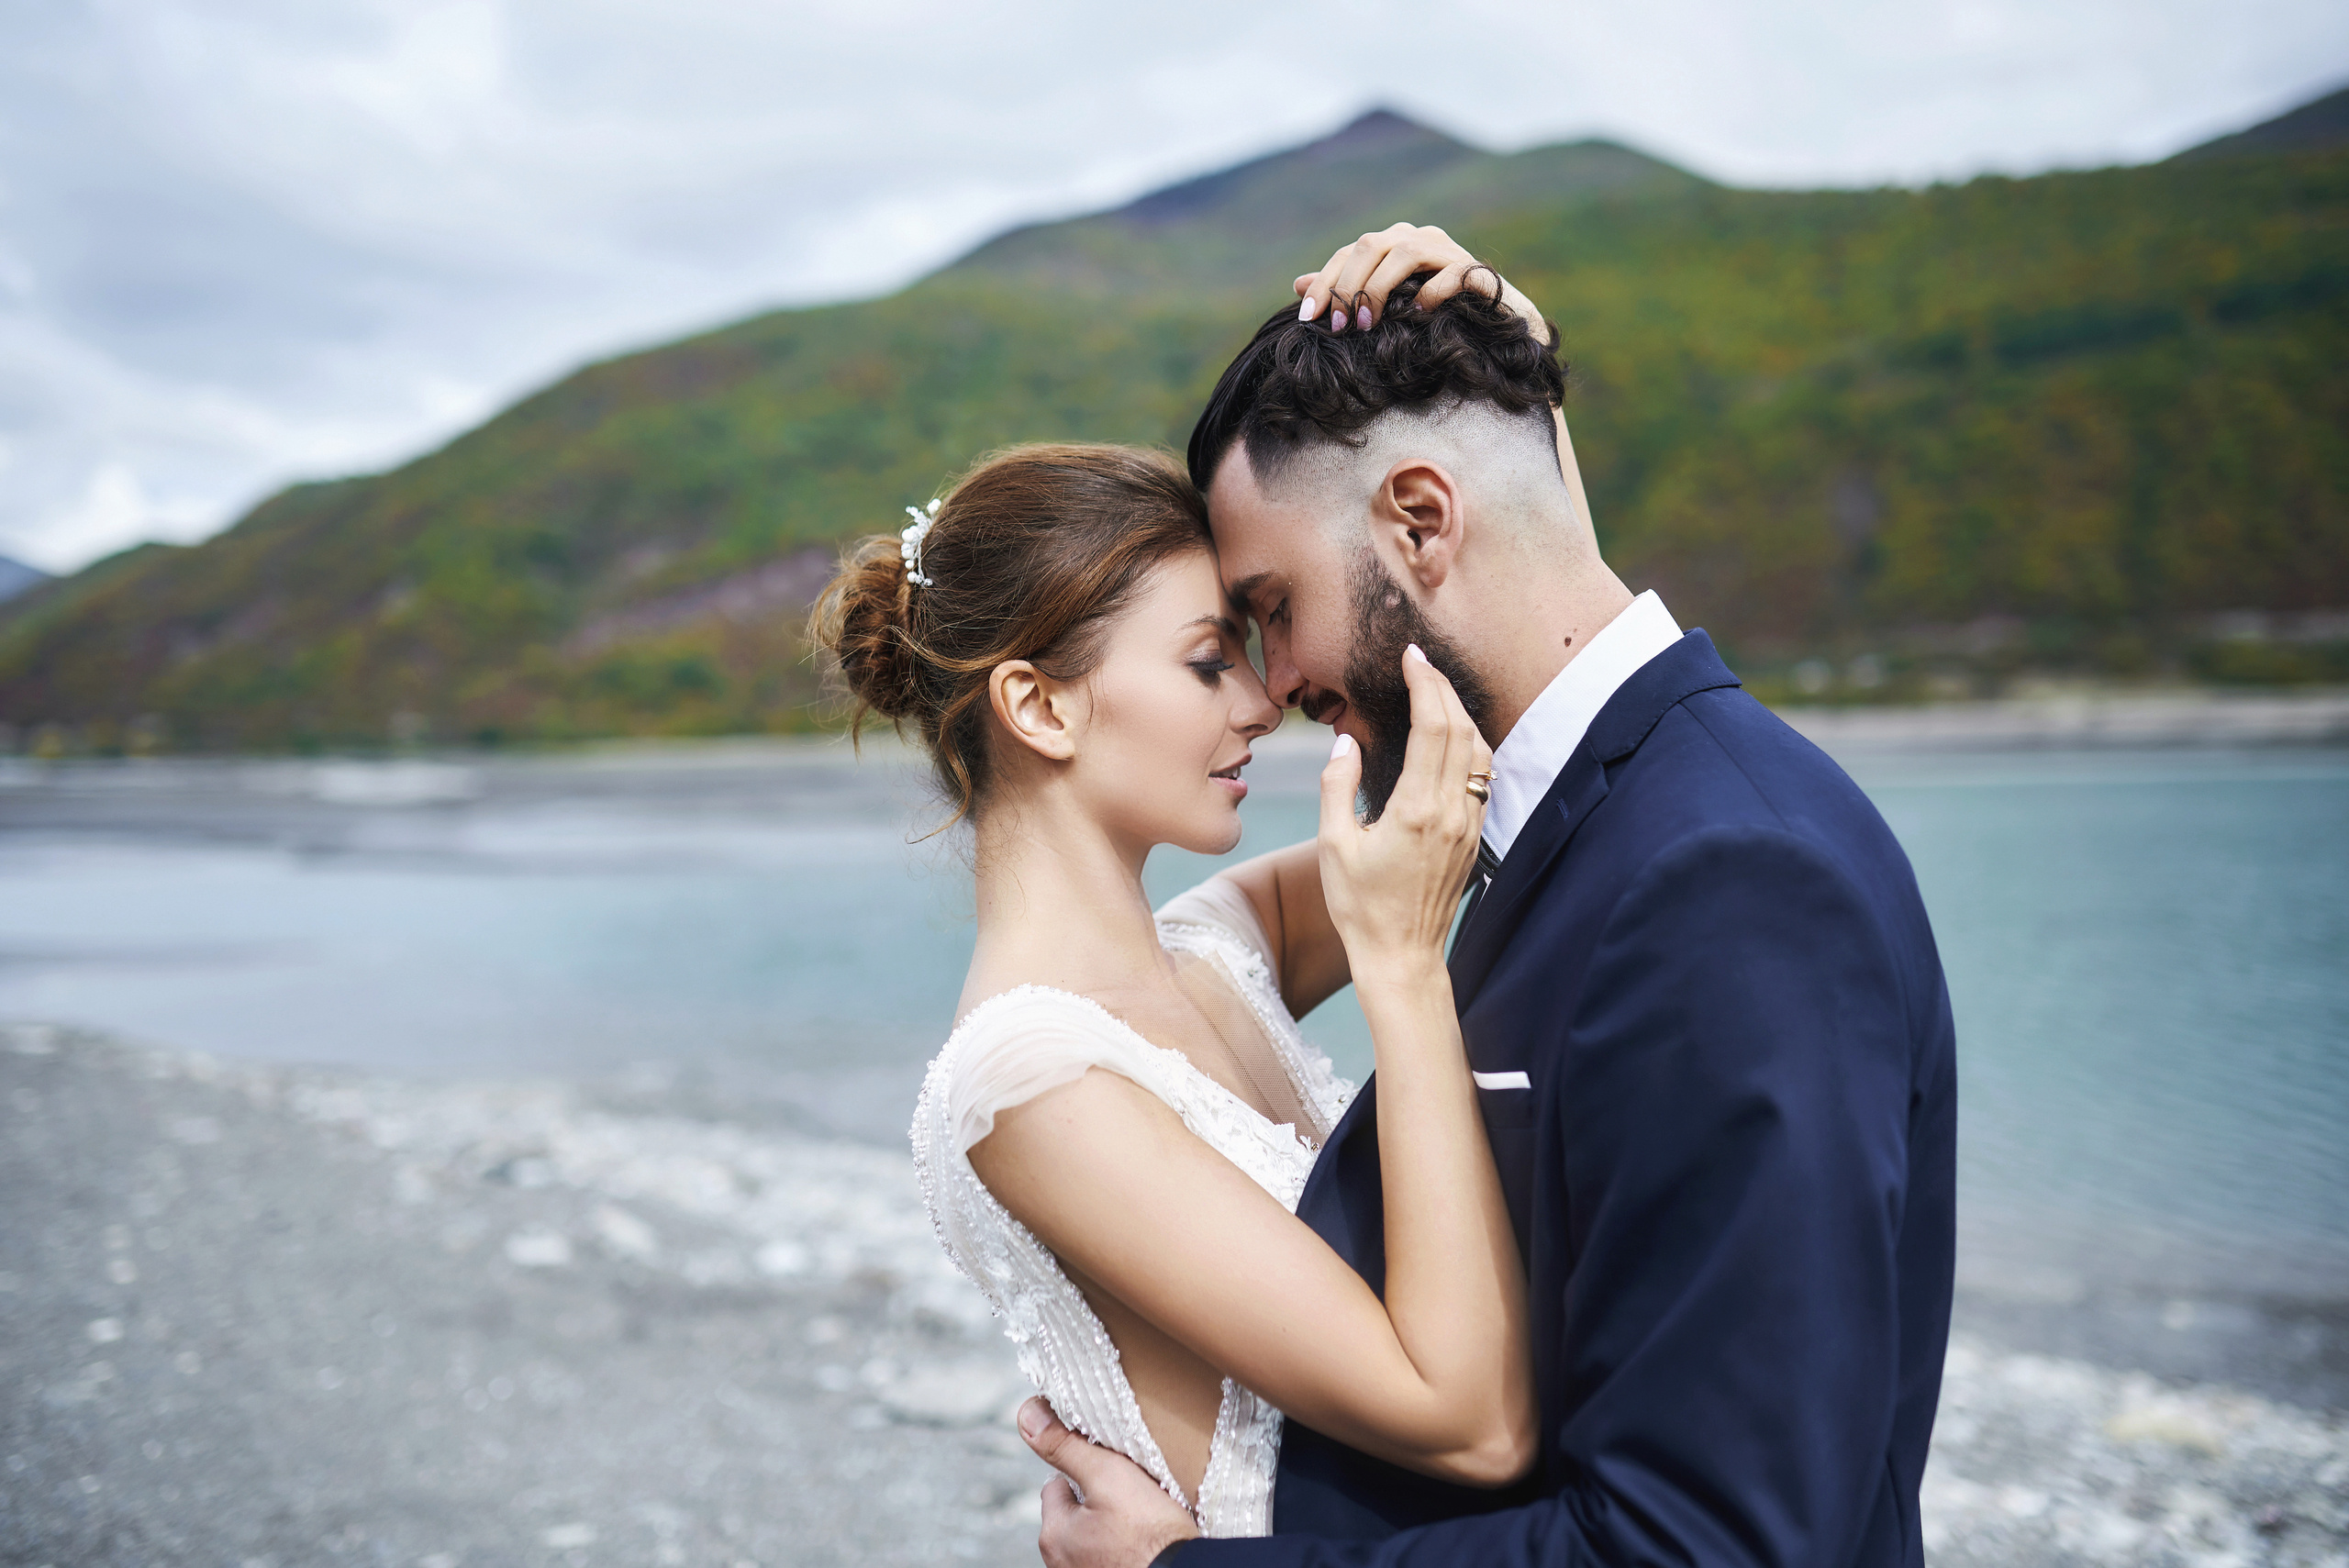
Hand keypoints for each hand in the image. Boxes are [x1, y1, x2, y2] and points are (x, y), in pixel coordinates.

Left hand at [1020, 1397, 1198, 1567]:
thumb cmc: (1149, 1535)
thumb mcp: (1107, 1475)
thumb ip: (1066, 1446)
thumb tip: (1030, 1415)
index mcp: (1053, 1536)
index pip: (1057, 1483)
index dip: (1087, 1471)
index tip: (1113, 1473)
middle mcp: (1060, 1563)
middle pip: (1077, 1510)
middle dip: (1099, 1499)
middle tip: (1132, 1497)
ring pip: (1095, 1532)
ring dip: (1113, 1523)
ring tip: (1143, 1519)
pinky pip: (1113, 1551)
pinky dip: (1126, 1544)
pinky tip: (1146, 1539)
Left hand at [1293, 222, 1550, 341]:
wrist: (1494, 327)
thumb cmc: (1431, 316)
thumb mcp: (1383, 305)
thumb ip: (1345, 291)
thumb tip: (1297, 284)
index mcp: (1392, 243)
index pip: (1349, 253)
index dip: (1324, 283)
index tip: (1306, 319)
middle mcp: (1418, 237)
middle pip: (1371, 246)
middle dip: (1347, 286)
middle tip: (1337, 325)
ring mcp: (1448, 250)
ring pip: (1404, 252)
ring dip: (1379, 288)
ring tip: (1368, 324)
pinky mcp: (1475, 269)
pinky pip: (1449, 273)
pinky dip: (1430, 293)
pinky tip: (1417, 316)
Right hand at [1318, 645, 1490, 972]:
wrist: (1400, 956)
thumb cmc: (1360, 907)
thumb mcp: (1333, 845)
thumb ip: (1337, 786)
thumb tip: (1344, 741)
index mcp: (1416, 809)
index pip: (1433, 726)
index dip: (1425, 683)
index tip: (1412, 657)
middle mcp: (1451, 812)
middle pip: (1461, 729)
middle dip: (1443, 688)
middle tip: (1421, 662)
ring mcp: (1468, 826)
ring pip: (1480, 752)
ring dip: (1462, 714)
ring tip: (1436, 692)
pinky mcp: (1473, 839)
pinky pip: (1483, 779)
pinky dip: (1471, 746)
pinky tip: (1453, 739)